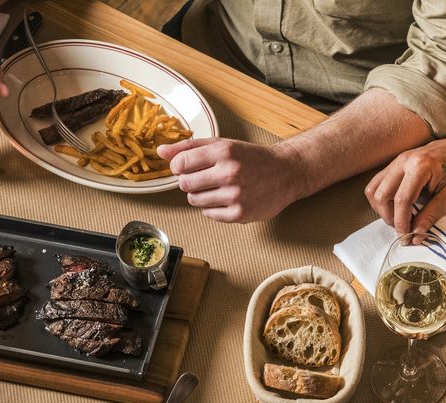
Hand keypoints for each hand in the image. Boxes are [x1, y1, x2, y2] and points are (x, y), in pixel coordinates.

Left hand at [157, 138, 307, 222]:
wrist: (285, 172)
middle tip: (205, 178)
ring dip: (201, 195)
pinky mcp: (239, 214)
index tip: (186, 167)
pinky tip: (226, 199)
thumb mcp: (222, 145)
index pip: (180, 163)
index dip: (178, 167)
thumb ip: (189, 147)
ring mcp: (235, 195)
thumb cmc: (251, 158)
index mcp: (223, 151)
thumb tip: (160, 151)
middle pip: (185, 184)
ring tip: (216, 188)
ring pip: (195, 200)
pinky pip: (208, 214)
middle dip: (190, 181)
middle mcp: (229, 173)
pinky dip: (213, 208)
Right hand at [364, 134, 445, 236]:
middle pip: (381, 195)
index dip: (401, 222)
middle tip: (402, 228)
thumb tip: (415, 235)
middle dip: (389, 217)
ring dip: (381, 209)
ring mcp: (396, 161)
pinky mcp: (394, 164)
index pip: (401, 200)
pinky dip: (381, 199)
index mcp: (420, 167)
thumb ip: (431, 215)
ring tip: (397, 217)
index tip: (405, 236)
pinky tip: (394, 206)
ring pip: (373, 189)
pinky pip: (376, 184)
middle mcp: (403, 161)